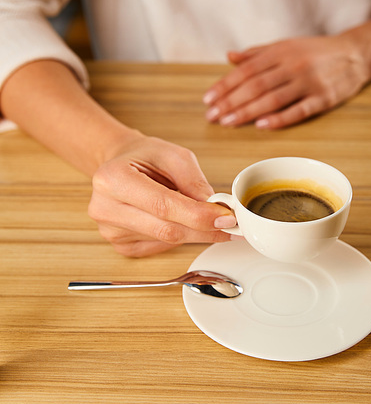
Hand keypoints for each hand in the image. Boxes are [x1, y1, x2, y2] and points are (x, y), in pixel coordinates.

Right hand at [88, 133, 235, 256]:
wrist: (120, 165)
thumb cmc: (144, 157)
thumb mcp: (173, 156)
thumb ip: (194, 182)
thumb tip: (215, 210)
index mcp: (113, 179)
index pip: (163, 206)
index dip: (198, 215)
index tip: (226, 217)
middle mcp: (106, 208)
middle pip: (166, 229)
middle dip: (204, 229)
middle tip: (230, 224)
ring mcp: (110, 231)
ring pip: (166, 241)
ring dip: (195, 232)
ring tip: (207, 217)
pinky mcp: (121, 245)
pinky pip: (160, 247)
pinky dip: (179, 236)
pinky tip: (181, 222)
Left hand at [203, 10, 370, 128]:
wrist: (356, 53)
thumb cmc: (316, 51)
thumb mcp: (286, 45)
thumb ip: (258, 53)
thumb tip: (230, 57)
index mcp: (281, 51)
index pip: (246, 70)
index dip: (225, 85)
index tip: (208, 99)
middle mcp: (293, 65)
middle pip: (256, 86)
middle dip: (231, 101)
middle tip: (211, 116)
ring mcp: (309, 82)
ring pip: (272, 99)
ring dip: (247, 112)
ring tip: (227, 122)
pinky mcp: (323, 99)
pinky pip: (298, 111)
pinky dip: (279, 118)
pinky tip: (260, 125)